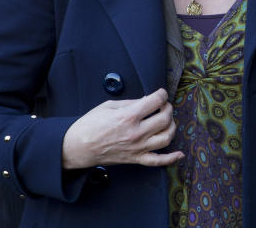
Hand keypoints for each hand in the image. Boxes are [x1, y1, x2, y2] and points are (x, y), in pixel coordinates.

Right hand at [61, 88, 183, 169]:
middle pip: (165, 119)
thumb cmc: (89, 125)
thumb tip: (147, 101)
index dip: (161, 94)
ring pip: (166, 138)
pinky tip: (179, 153)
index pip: (156, 101)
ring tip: (166, 121)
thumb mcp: (108, 106)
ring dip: (171, 127)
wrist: (77, 147)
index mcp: (128, 116)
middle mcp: (136, 133)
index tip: (160, 93)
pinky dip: (171, 158)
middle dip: (168, 108)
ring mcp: (137, 148)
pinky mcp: (135, 159)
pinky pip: (158, 161)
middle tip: (163, 106)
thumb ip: (131, 103)